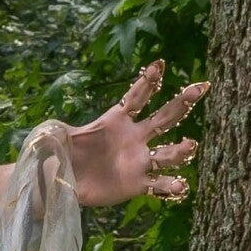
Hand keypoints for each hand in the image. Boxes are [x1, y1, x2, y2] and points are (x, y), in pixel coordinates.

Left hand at [66, 60, 208, 206]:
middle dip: (181, 103)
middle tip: (200, 87)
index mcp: (116, 121)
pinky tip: (180, 185)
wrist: (62, 181)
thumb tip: (51, 128)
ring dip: (180, 150)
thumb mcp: (58, 136)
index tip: (159, 65)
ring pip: (167, 153)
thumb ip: (59, 130)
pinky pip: (158, 184)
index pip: (136, 98)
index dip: (147, 82)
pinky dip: (170, 185)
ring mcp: (138, 161)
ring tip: (190, 145)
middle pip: (163, 119)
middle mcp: (134, 138)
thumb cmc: (62, 154)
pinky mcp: (136, 183)